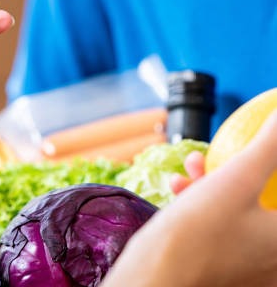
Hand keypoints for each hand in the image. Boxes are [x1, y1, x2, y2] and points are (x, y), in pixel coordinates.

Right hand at [101, 112, 276, 286]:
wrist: (155, 276)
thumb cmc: (197, 232)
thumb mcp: (235, 178)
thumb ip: (269, 145)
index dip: (271, 165)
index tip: (260, 155)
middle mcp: (276, 259)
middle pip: (267, 201)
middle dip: (244, 170)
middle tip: (222, 154)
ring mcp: (252, 269)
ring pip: (244, 215)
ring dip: (219, 184)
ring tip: (191, 166)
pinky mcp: (226, 271)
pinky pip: (225, 230)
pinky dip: (206, 206)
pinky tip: (179, 189)